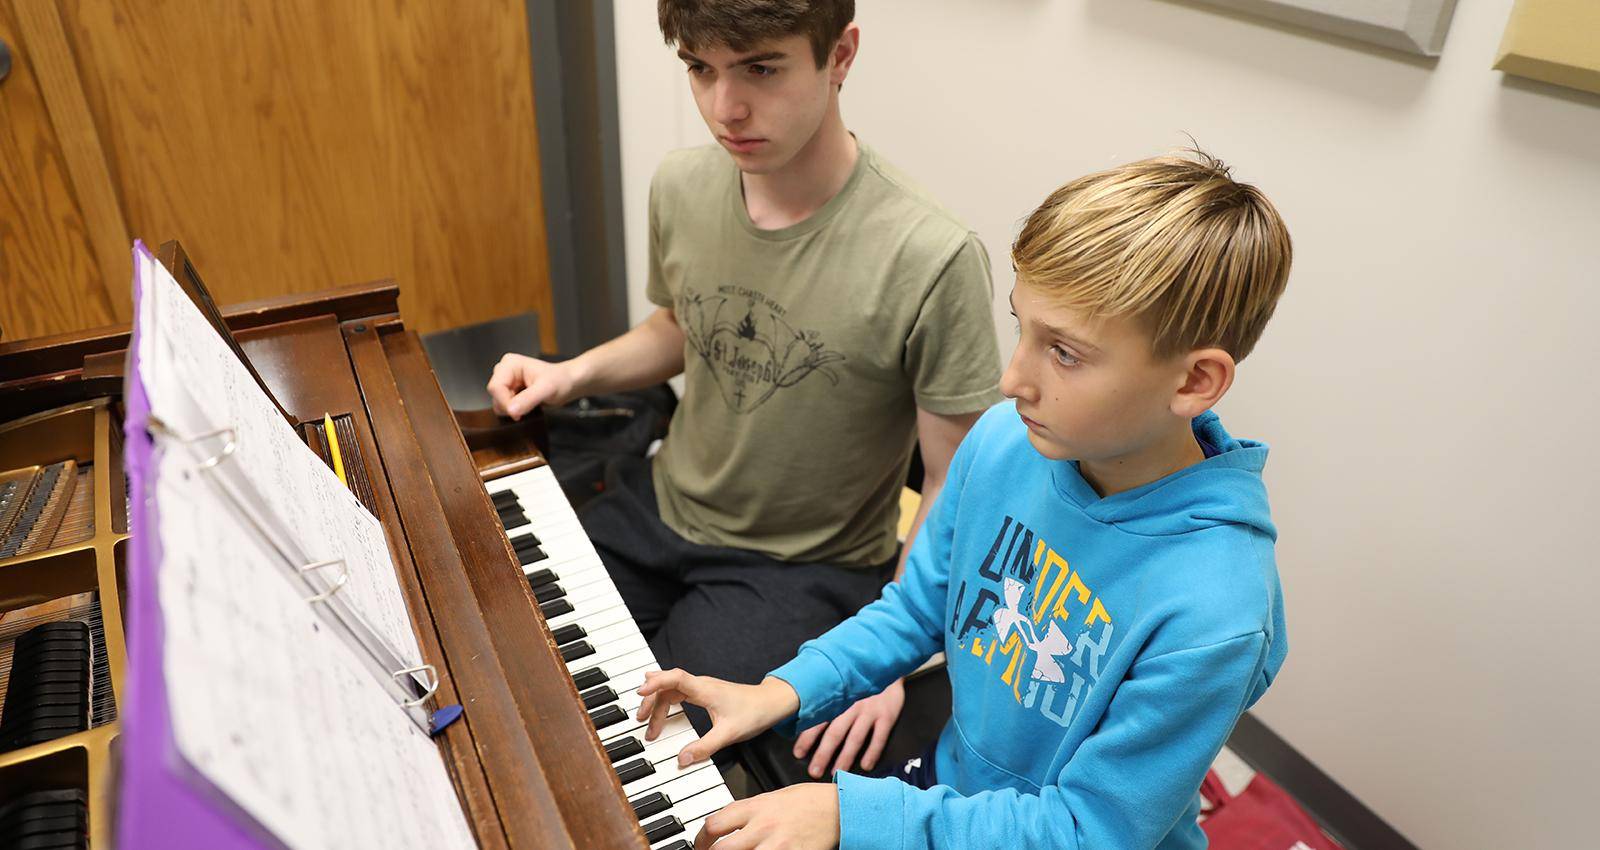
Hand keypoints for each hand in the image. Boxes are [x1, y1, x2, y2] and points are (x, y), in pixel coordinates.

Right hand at [485, 353, 578, 419]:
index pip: (495, 387)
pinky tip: (527, 406)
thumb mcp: (546, 389)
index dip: (504, 402)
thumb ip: (528, 399)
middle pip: (495, 395)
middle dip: (509, 406)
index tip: (517, 413)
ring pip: (498, 403)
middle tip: (528, 406)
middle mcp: (505, 371)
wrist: (568, 384)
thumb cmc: (560, 380)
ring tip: (530, 404)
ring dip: (513, 409)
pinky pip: (505, 406)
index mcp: (510, 364)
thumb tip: (511, 410)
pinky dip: (515, 410)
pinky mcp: (510, 392)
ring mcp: (507, 382)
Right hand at [636, 671, 798, 767]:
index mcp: (705, 689)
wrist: (772, 702)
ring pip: (671, 689)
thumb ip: (704, 747)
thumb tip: (681, 760)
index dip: (656, 682)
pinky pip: (678, 692)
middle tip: (641, 721)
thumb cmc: (754, 712)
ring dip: (657, 703)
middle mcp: (701, 684)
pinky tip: (659, 707)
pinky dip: (666, 701)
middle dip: (651, 701)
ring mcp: (702, 687)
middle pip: (667, 685)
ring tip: (647, 722)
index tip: (640, 691)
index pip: (675, 678)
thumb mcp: (729, 734)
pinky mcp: (704, 693)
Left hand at [693, 783, 838, 849]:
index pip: (714, 824)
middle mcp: (763, 827)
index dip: (701, 838)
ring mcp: (777, 845)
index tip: (701, 843)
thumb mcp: (772, 797)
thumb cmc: (808, 801)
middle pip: (722, 849)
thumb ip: (748, 811)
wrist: (837, 808)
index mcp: (756, 807)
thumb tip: (726, 824)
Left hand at [793, 678, 903, 777]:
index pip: (818, 720)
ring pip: (855, 738)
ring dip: (845, 757)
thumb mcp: (837, 676)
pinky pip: (879, 737)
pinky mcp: (887, 715)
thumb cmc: (857, 675)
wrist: (886, 662)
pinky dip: (872, 752)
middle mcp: (851, 705)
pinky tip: (866, 766)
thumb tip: (796, 699)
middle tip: (814, 771)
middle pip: (835, 733)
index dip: (807, 737)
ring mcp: (869, 711)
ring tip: (837, 773)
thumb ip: (822, 690)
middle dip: (823, 753)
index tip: (798, 753)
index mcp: (837, 698)